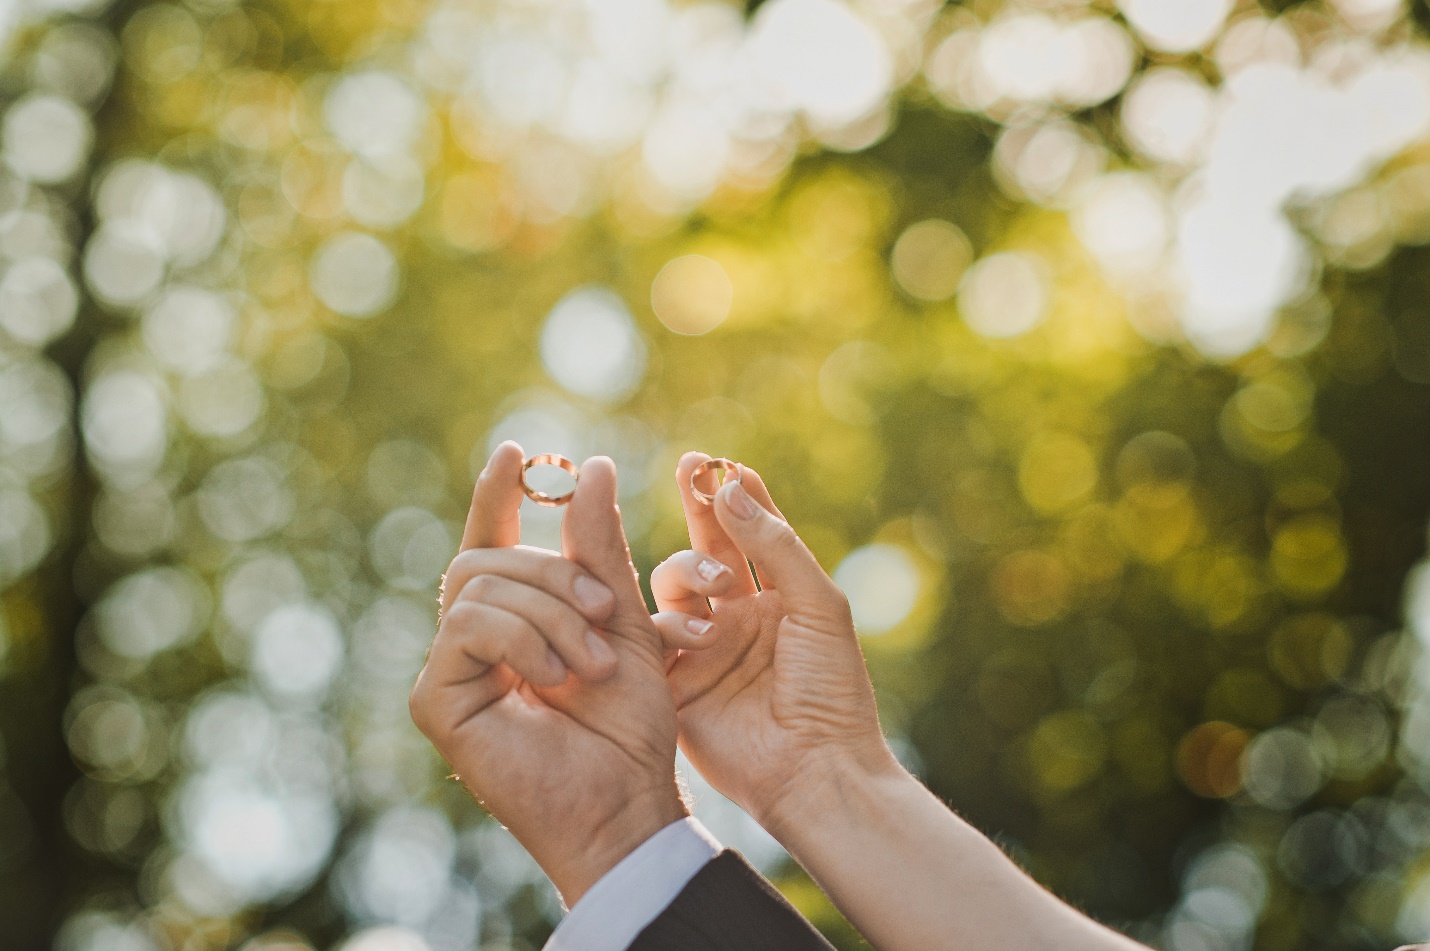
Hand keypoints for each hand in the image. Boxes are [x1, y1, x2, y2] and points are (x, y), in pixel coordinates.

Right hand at [410, 442, 688, 904]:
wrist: (629, 797)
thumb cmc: (632, 723)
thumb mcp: (623, 618)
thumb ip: (600, 549)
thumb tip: (592, 466)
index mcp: (519, 619)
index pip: (495, 542)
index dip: (498, 495)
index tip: (516, 452)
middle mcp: (476, 640)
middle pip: (488, 558)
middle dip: (554, 572)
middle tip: (603, 612)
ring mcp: (451, 669)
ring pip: (480, 584)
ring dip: (550, 612)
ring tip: (590, 662)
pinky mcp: (436, 699)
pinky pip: (468, 626)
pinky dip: (522, 639)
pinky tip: (553, 677)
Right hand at [649, 453, 900, 831]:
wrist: (814, 769)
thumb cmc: (831, 689)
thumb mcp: (818, 605)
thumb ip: (774, 545)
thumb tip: (733, 486)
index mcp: (777, 599)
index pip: (750, 533)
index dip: (733, 495)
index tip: (719, 461)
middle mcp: (735, 618)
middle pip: (705, 548)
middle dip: (698, 507)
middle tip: (691, 469)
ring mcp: (701, 650)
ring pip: (672, 586)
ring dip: (691, 572)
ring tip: (721, 589)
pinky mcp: (673, 683)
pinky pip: (652, 637)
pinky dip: (667, 624)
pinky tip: (696, 632)